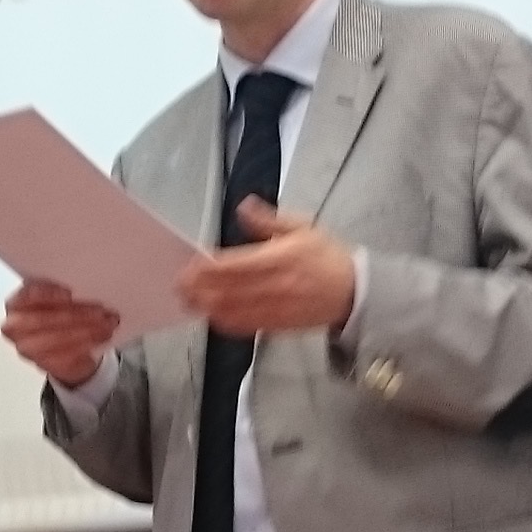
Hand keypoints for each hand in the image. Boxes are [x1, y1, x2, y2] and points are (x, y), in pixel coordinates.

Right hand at [2, 278, 120, 383]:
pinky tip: (102, 337)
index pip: (26, 296)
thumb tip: (85, 287)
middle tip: (100, 310)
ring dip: (86, 331)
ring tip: (107, 323)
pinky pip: (66, 356)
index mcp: (16, 303)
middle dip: (75, 314)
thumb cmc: (58, 313)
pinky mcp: (43, 364)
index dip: (47, 294)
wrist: (61, 345)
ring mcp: (27, 348)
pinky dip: (87, 345)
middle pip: (43, 320)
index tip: (69, 293)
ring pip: (57, 339)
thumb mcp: (57, 297)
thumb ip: (63, 292)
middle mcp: (15, 326)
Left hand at [180, 201, 358, 335]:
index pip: (233, 265)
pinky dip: (224, 322)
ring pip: (232, 311)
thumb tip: (243, 206)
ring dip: (207, 307)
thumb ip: (268, 220)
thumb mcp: (302, 227)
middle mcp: (273, 285)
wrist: (354, 292)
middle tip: (178, 287)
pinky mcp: (277, 324)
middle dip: (198, 290)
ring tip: (188, 301)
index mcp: (278, 258)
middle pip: (226, 291)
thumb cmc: (327, 255)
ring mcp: (274, 308)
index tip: (189, 266)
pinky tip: (212, 315)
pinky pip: (245, 326)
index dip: (206, 268)